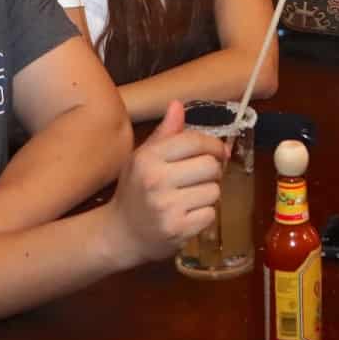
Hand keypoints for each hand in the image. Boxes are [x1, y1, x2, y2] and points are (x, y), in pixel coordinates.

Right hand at [111, 101, 225, 261]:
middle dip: (212, 170)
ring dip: (209, 193)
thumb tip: (177, 104)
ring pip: (214, 190)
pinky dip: (205, 214)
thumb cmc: (134, 191)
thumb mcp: (142, 158)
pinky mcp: (178, 230)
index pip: (194, 141)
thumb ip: (164, 134)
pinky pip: (211, 214)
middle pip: (211, 165)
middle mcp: (156, 180)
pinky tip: (188, 214)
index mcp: (148, 158)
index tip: (217, 151)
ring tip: (191, 197)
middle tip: (201, 177)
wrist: (120, 234)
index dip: (213, 144)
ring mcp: (167, 207)